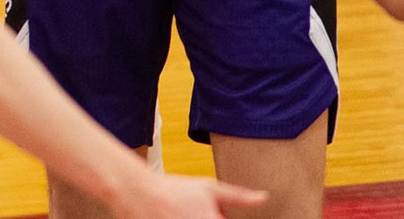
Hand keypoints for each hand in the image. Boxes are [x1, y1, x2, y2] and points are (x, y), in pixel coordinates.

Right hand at [108, 167, 267, 217]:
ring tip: (190, 212)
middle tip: (199, 210)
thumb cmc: (175, 190)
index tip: (222, 213)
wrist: (139, 194)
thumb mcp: (210, 188)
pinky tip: (181, 216)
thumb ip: (240, 196)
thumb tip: (264, 197)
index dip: (226, 217)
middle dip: (215, 217)